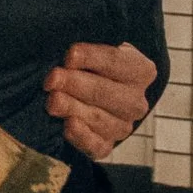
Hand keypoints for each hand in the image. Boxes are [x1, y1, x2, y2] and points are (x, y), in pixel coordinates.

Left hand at [43, 42, 156, 160]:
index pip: (116, 61)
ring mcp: (122, 126)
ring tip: (52, 101)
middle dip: (75, 84)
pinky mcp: (104, 146)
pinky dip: (82, 136)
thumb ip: (85, 46)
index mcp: (140, 70)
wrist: (86, 93)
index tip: (69, 55)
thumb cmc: (86, 63)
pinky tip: (68, 126)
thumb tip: (69, 48)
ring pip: (100, 118)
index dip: (92, 58)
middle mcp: (135, 101)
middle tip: (52, 78)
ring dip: (74, 108)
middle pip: (105, 92)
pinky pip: (96, 145)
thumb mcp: (91, 47)